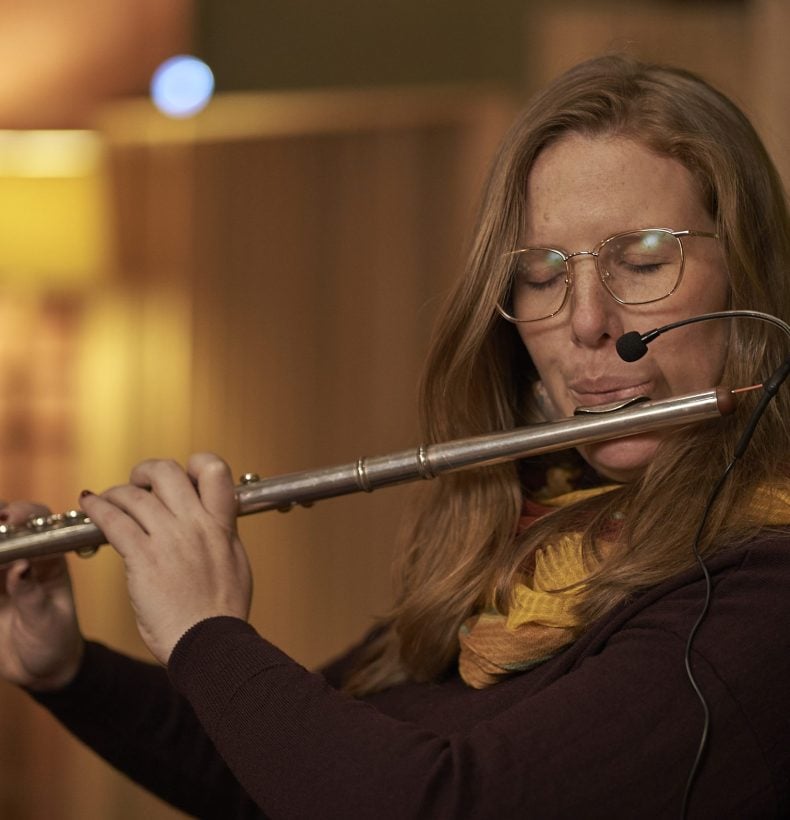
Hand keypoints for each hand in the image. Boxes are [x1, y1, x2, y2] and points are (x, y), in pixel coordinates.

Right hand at [0, 501, 83, 690]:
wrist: (40, 669)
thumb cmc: (54, 640)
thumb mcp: (47, 621)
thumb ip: (31, 596)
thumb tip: (21, 567)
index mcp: (48, 558)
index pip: (37, 522)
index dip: (23, 514)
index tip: (9, 517)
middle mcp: (21, 558)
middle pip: (2, 526)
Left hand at [80, 453, 251, 664]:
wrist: (210, 644)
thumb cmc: (223, 612)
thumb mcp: (236, 563)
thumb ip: (223, 537)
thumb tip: (216, 523)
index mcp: (222, 525)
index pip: (214, 471)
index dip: (195, 465)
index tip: (183, 477)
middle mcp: (196, 524)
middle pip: (167, 473)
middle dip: (148, 471)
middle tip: (139, 482)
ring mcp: (169, 539)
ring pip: (135, 495)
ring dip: (116, 492)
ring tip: (108, 498)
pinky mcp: (144, 558)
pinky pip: (115, 521)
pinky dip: (98, 508)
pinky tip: (90, 506)